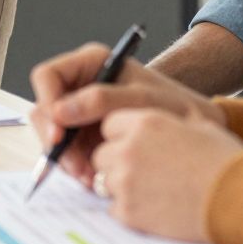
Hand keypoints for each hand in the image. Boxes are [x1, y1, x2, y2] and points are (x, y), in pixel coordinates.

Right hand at [27, 42, 221, 188]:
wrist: (198, 131)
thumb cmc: (176, 105)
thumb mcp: (142, 99)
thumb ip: (100, 100)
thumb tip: (58, 112)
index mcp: (90, 64)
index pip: (47, 76)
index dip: (46, 102)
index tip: (58, 133)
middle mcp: (80, 86)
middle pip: (44, 109)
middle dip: (54, 140)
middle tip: (75, 166)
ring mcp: (81, 114)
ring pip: (53, 135)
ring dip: (65, 159)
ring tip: (88, 178)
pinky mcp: (87, 138)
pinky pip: (68, 153)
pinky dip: (76, 168)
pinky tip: (92, 180)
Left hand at [90, 108, 242, 243]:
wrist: (241, 198)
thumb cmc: (225, 159)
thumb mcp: (197, 124)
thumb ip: (164, 120)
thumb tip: (152, 120)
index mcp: (144, 122)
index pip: (108, 125)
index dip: (122, 136)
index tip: (138, 147)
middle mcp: (129, 149)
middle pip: (102, 155)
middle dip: (117, 162)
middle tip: (146, 172)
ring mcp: (126, 182)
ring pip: (105, 182)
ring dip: (122, 186)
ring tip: (155, 190)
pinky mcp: (129, 212)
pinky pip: (113, 208)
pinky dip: (129, 210)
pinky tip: (155, 207)